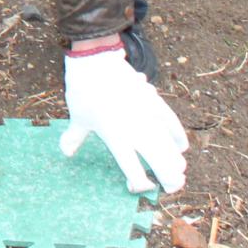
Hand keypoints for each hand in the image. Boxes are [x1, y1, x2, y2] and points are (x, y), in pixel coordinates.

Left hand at [59, 45, 189, 193]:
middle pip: (159, 160)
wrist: (96, 60)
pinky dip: (178, 135)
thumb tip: (65, 151)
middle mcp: (135, 130)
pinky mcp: (154, 101)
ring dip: (175, 160)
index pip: (133, 168)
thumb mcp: (77, 117)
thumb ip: (74, 137)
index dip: (138, 183)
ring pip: (169, 144)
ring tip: (179, 172)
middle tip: (172, 187)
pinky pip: (171, 122)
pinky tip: (182, 146)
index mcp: (115, 138)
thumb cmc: (84, 90)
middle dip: (168, 177)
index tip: (137, 187)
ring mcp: (147, 115)